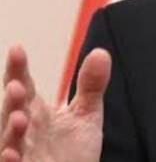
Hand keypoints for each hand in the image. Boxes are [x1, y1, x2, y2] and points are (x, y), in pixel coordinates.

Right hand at [1, 45, 110, 161]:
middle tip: (17, 86)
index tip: (16, 49)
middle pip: (12, 111)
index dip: (18, 69)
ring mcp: (21, 153)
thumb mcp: (86, 115)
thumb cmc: (73, 153)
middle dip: (13, 100)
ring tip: (19, 117)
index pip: (24, 86)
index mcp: (35, 112)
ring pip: (9, 140)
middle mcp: (23, 131)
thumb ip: (90, 86)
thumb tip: (100, 52)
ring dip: (10, 130)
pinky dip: (9, 160)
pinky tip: (11, 154)